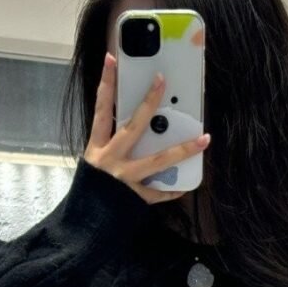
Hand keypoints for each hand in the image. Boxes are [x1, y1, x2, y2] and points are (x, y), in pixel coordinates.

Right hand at [84, 52, 210, 204]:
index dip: (105, 84)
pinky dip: (171, 190)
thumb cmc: (89, 195)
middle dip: (149, 102)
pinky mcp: (135, 198)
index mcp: (96, 148)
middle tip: (162, 80)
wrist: (83, 227)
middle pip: (133, 126)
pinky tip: (185, 186)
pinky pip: (158, 193)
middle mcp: (110, 160)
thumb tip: (135, 132)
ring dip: (183, 149)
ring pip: (158, 160)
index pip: (100, 110)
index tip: (111, 59)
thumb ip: (111, 149)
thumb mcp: (93, 166)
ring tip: (204, 139)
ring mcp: (124, 179)